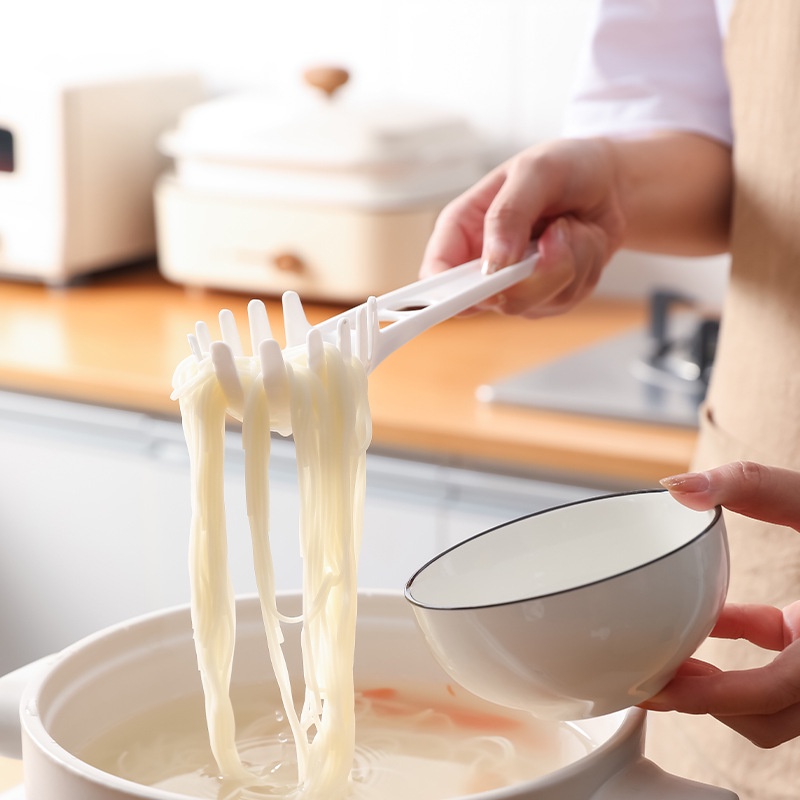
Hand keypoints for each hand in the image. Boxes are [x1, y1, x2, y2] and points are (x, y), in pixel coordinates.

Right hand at [419, 132, 731, 318]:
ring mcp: (516, 285)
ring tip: (569, 226)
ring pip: (534, 303)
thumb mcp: (535, 171)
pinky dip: (586, 268)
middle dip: (533, 274)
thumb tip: (495, 259)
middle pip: (490, 301)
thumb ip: (509, 213)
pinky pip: (566, 299)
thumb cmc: (566, 166)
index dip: (448, 292)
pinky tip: (582, 241)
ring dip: (568, 262)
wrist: (612, 181)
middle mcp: (483, 263)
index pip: (435, 275)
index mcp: (462, 230)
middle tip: (554, 235)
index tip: (481, 289)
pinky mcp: (548, 296)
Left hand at [640, 461, 799, 746]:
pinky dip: (741, 651)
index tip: (660, 689)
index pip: (773, 694)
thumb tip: (676, 486)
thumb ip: (751, 485)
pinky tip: (706, 620)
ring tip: (670, 657)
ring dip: (721, 686)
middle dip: (706, 704)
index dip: (713, 698)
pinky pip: (779, 666)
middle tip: (651, 679)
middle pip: (767, 718)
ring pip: (773, 707)